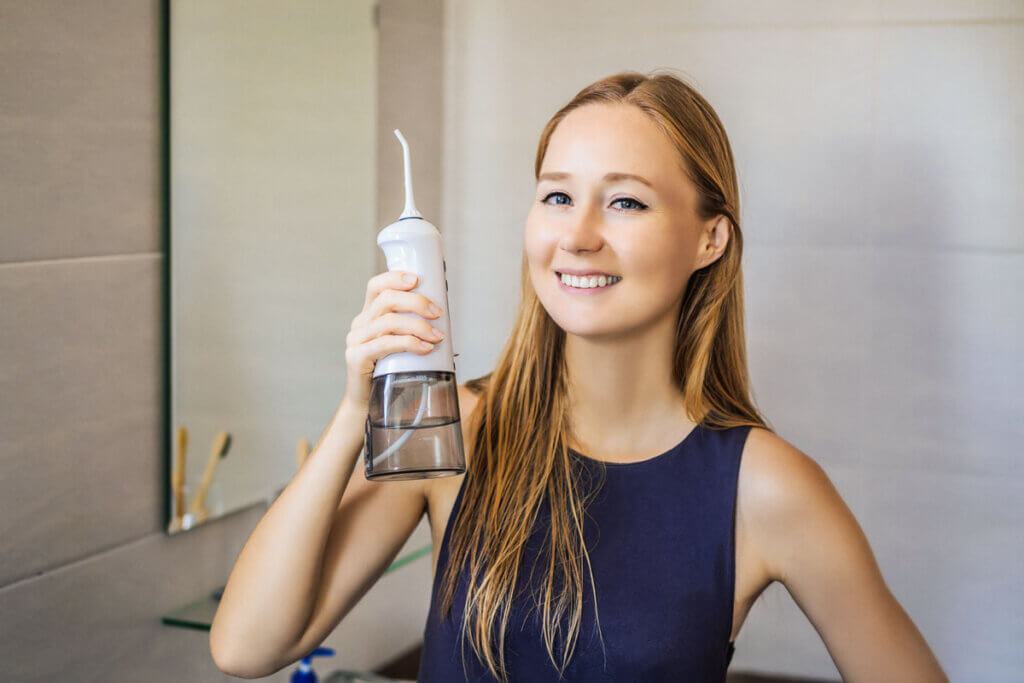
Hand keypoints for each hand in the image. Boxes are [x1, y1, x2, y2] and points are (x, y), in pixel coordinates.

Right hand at [341, 270, 444, 411]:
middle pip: (386, 300)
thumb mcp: (402, 346)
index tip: (417, 279)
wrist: (369, 405)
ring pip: (388, 322)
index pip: (376, 286)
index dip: (394, 278)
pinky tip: (425, 348)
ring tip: (438, 336)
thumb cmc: (390, 373)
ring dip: (418, 326)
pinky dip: (409, 343)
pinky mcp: (356, 358)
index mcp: (369, 316)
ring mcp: (356, 341)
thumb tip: (443, 319)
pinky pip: (385, 344)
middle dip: (416, 302)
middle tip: (438, 313)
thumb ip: (413, 330)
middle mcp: (360, 324)